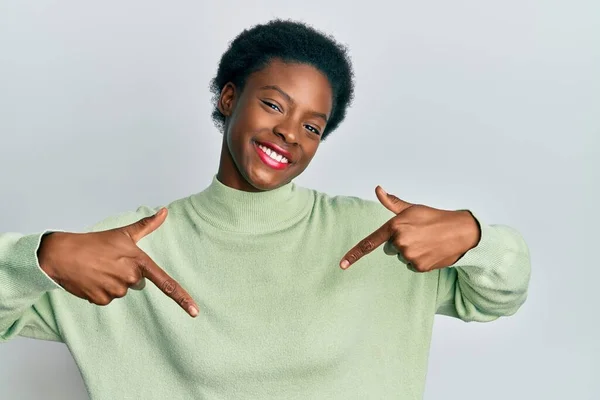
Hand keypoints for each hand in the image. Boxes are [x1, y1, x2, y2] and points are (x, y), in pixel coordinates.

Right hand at [38, 208, 198, 316]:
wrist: (62, 254)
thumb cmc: (95, 242)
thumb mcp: (124, 233)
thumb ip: (147, 225)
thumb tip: (164, 211)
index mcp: (139, 261)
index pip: (166, 283)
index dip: (182, 298)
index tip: (195, 311)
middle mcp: (130, 278)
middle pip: (138, 282)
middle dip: (127, 273)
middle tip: (111, 262)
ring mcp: (116, 290)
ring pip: (123, 291)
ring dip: (113, 282)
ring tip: (99, 269)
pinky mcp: (102, 300)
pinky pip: (108, 299)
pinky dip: (101, 290)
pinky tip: (92, 279)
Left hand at [339, 186, 480, 271]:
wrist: (461, 232)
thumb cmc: (434, 217)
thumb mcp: (412, 208)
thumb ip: (391, 202)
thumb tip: (377, 189)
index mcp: (395, 226)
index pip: (369, 243)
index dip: (354, 255)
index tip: (342, 265)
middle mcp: (399, 242)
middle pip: (389, 248)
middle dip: (400, 242)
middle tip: (417, 234)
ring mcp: (409, 256)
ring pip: (400, 256)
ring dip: (410, 251)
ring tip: (426, 241)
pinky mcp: (418, 267)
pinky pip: (411, 265)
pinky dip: (419, 259)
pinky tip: (429, 250)